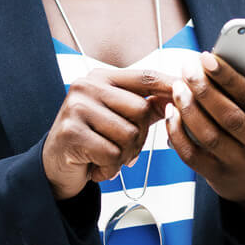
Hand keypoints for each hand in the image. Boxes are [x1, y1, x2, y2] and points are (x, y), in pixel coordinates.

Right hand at [42, 64, 178, 200]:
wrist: (55, 167)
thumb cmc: (91, 139)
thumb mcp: (119, 117)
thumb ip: (146, 106)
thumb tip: (178, 96)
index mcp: (102, 77)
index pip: (145, 77)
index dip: (169, 85)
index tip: (189, 90)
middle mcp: (87, 86)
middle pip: (141, 110)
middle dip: (139, 137)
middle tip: (121, 149)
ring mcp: (76, 108)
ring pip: (129, 134)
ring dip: (123, 155)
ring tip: (105, 156)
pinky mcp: (70, 133)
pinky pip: (112, 153)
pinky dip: (109, 167)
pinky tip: (95, 165)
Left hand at [165, 51, 244, 213]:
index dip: (227, 76)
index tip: (207, 57)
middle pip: (228, 115)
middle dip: (204, 90)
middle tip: (187, 69)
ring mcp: (238, 163)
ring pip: (208, 135)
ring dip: (189, 109)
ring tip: (177, 87)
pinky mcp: (217, 174)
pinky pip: (191, 154)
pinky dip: (178, 133)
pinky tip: (171, 113)